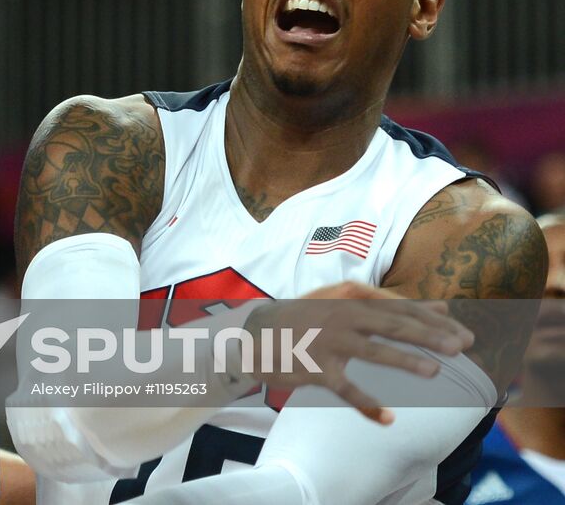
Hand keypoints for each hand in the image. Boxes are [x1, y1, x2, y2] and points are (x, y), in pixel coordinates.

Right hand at [244, 280, 474, 424]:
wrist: (254, 334)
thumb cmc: (304, 318)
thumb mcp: (340, 301)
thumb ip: (388, 306)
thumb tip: (441, 308)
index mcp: (350, 299)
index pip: (399, 307)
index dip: (433, 319)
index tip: (463, 333)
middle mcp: (340, 316)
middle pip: (391, 324)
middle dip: (428, 336)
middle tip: (460, 348)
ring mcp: (327, 341)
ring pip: (372, 351)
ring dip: (403, 361)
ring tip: (433, 373)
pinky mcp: (315, 368)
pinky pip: (346, 389)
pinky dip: (367, 405)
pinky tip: (388, 418)